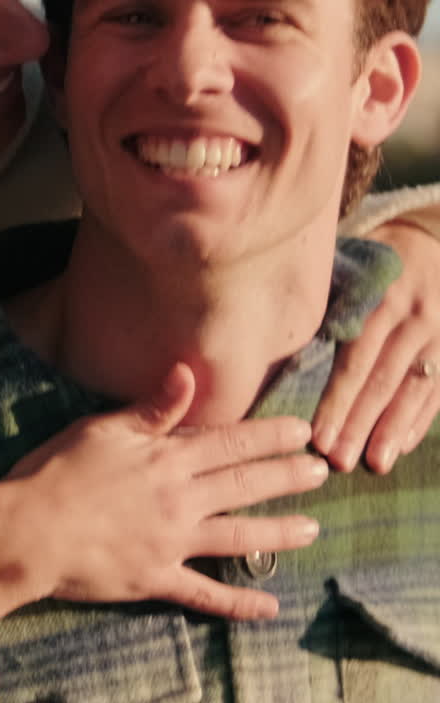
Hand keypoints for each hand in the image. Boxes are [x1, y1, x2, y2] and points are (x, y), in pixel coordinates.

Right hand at [0, 362, 325, 620]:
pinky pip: (206, 595)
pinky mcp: (156, 579)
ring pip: (239, 537)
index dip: (270, 436)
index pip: (232, 442)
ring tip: (313, 529)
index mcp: (168, 458)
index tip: (303, 430)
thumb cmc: (57, 472)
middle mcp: (180, 499)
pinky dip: (239, 604)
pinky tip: (269, 608)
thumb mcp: (103, 429)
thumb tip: (188, 374)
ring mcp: (172, 543)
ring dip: (279, 532)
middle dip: (288, 476)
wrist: (26, 531)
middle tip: (324, 471)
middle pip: (246, 485)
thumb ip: (152, 409)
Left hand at [313, 220, 439, 472]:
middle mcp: (414, 317)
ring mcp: (439, 334)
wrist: (437, 238)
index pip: (356, 357)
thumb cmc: (377, 258)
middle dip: (360, 424)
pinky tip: (401, 447)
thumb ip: (329, 305)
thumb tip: (279, 346)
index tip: (318, 434)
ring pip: (414, 388)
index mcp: (381, 297)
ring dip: (393, 430)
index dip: (338, 399)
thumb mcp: (353, 266)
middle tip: (337, 461)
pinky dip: (421, 420)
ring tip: (375, 464)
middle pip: (383, 379)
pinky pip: (438, 391)